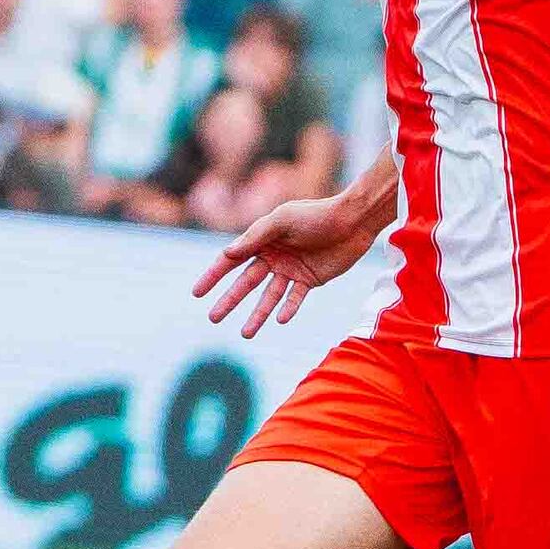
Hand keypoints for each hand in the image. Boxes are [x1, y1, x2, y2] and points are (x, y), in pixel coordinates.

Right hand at [194, 183, 381, 335]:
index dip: (214, 276)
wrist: (352, 220)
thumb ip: (256, 237)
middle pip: (246, 282)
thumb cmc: (315, 215)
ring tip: (245, 334)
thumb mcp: (282, 221)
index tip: (197, 292)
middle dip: (230, 300)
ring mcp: (291, 269)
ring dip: (258, 314)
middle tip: (213, 318)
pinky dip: (288, 309)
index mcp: (262, 239)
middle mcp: (273, 256)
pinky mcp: (310, 279)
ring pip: (269, 296)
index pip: (232, 260)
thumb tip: (227, 253)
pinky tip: (279, 320)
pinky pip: (295, 298)